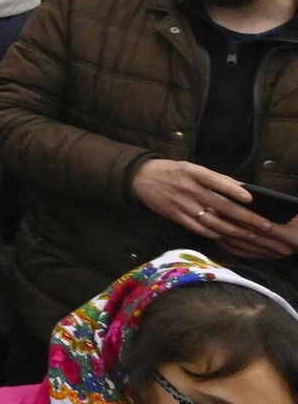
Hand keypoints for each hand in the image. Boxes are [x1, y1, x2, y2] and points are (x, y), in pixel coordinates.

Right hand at [132, 159, 273, 242]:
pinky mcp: (175, 216)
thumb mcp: (191, 167)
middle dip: (243, 217)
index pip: (216, 181)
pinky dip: (214, 234)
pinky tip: (226, 236)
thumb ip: (215, 178)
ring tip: (249, 235)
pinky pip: (198, 228)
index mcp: (193, 172)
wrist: (140, 177)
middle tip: (262, 225)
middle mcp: (188, 188)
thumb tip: (242, 187)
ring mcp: (181, 204)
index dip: (233, 190)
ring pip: (211, 221)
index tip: (250, 199)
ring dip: (232, 230)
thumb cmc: (171, 171)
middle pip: (220, 205)